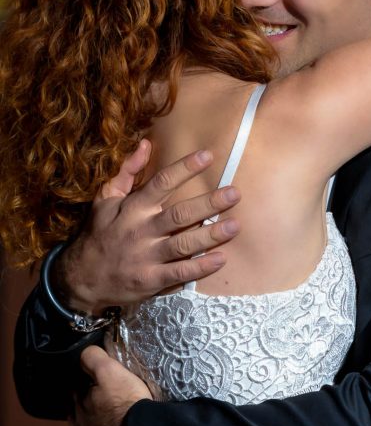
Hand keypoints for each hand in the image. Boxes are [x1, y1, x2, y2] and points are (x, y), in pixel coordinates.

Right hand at [55, 142, 240, 313]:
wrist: (81, 278)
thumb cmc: (98, 235)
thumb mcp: (105, 200)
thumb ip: (126, 172)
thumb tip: (145, 144)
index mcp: (133, 208)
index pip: (162, 182)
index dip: (185, 168)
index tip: (208, 156)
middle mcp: (141, 230)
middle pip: (180, 214)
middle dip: (208, 203)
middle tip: (235, 194)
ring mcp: (146, 257)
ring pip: (183, 244)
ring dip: (211, 235)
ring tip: (234, 225)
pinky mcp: (150, 280)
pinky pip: (180, 273)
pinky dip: (201, 267)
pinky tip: (221, 259)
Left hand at [72, 345, 151, 425]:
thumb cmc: (128, 406)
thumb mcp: (112, 373)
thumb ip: (94, 359)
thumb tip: (83, 353)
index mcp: (82, 405)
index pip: (77, 392)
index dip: (86, 388)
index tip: (96, 386)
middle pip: (75, 417)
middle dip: (82, 413)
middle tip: (99, 409)